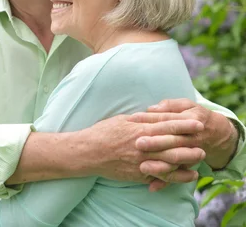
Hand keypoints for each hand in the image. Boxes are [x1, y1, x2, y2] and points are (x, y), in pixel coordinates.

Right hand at [85, 114, 204, 185]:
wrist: (88, 152)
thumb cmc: (102, 133)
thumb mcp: (122, 120)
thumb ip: (140, 119)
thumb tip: (155, 115)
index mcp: (139, 129)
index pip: (167, 126)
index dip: (184, 124)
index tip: (198, 122)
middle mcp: (143, 146)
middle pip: (172, 144)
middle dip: (190, 142)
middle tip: (203, 141)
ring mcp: (141, 161)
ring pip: (170, 161)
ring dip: (187, 159)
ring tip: (199, 156)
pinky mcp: (139, 174)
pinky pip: (162, 176)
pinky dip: (177, 176)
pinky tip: (188, 174)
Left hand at [130, 98, 237, 178]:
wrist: (216, 134)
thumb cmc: (193, 115)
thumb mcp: (186, 105)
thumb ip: (170, 105)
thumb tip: (152, 108)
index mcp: (189, 120)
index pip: (167, 120)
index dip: (150, 119)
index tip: (133, 119)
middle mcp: (190, 138)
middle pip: (171, 141)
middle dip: (155, 143)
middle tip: (137, 144)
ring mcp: (190, 153)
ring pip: (174, 160)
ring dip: (159, 165)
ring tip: (142, 167)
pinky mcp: (187, 165)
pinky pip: (177, 176)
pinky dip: (165, 182)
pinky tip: (151, 187)